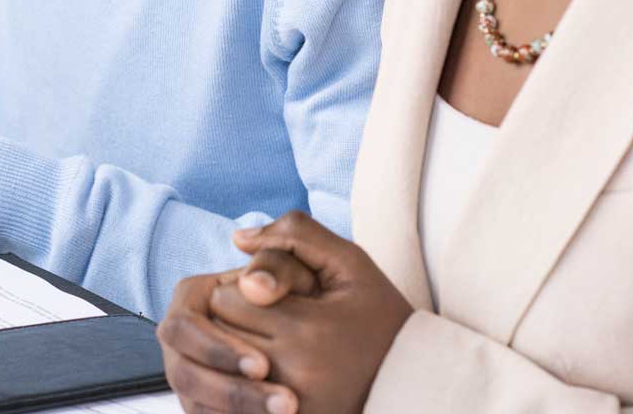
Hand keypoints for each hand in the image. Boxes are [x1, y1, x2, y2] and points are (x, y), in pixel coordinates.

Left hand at [158, 212, 412, 413]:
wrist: (413, 382)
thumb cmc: (379, 316)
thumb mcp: (351, 263)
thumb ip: (296, 236)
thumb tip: (238, 238)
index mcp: (306, 330)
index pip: (227, 299)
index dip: (242, 288)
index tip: (268, 292)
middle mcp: (292, 376)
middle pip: (219, 335)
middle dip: (234, 320)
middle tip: (267, 318)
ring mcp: (289, 409)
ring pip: (224, 371)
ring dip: (234, 354)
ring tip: (267, 344)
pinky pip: (239, 403)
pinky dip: (244, 387)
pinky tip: (268, 374)